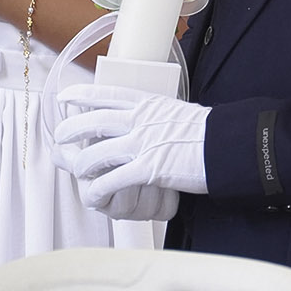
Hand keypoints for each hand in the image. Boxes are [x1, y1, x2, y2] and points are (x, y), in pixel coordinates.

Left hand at [55, 84, 208, 217]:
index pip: (107, 94)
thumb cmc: (208, 131)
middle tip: (61, 138)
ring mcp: (143, 144)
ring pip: (97, 154)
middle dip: (70, 130)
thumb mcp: (176, 111)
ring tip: (79, 172)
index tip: (65, 96)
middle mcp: (140, 120)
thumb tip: (147, 118)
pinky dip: (99, 190)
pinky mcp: (149, 169)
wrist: (229, 145)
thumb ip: (156, 115)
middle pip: (93, 121)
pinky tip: (95, 196)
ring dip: (82, 165)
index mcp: (148, 103)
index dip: (82, 95)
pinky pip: (113, 181)